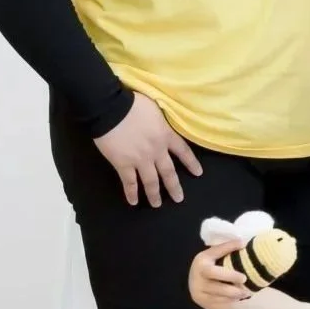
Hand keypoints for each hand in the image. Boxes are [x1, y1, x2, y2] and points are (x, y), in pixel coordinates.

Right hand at [94, 92, 202, 207]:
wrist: (111, 109)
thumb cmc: (133, 104)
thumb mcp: (156, 108)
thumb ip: (161, 120)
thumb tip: (162, 122)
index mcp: (166, 135)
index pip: (183, 151)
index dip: (191, 162)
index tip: (198, 173)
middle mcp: (157, 150)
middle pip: (168, 172)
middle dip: (174, 186)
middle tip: (179, 198)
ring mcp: (140, 159)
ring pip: (151, 181)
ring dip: (154, 194)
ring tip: (157, 204)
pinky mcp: (123, 164)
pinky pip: (129, 182)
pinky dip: (131, 193)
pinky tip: (134, 202)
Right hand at [188, 239, 250, 308]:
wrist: (196, 284)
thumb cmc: (211, 266)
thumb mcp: (214, 257)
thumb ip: (225, 250)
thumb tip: (243, 243)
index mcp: (201, 259)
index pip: (215, 251)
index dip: (228, 247)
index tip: (242, 244)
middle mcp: (197, 273)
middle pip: (214, 273)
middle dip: (230, 276)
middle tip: (244, 278)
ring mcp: (198, 288)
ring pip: (217, 291)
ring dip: (235, 292)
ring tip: (247, 292)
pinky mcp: (202, 300)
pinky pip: (218, 300)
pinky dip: (230, 299)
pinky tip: (239, 297)